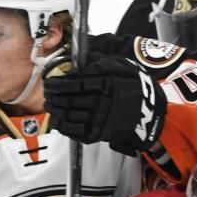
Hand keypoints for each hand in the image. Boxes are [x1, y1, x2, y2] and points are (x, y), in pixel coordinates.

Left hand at [44, 54, 165, 154]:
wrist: (149, 113)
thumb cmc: (135, 87)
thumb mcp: (123, 67)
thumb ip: (101, 64)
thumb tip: (82, 61)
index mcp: (106, 84)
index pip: (75, 83)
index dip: (59, 83)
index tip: (50, 82)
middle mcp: (102, 103)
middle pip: (69, 99)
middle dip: (54, 97)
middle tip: (47, 93)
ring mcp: (100, 120)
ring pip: (70, 116)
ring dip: (56, 111)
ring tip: (50, 106)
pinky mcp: (99, 134)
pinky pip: (77, 132)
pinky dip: (64, 127)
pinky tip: (58, 122)